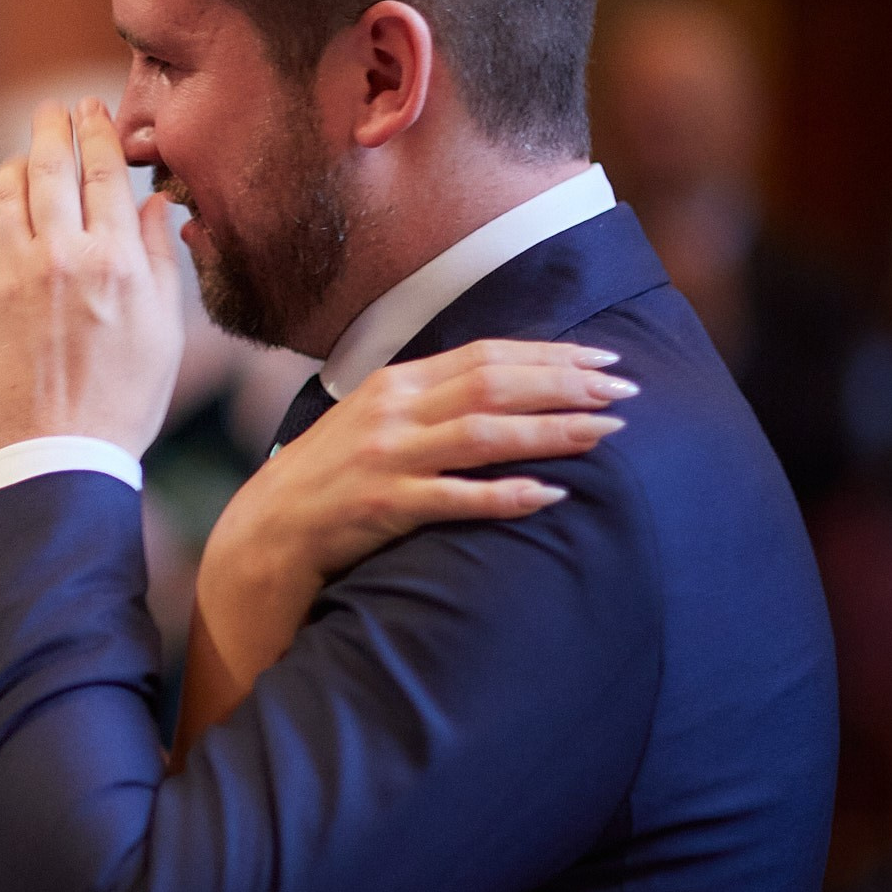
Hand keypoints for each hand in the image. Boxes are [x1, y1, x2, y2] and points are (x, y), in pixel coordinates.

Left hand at [0, 98, 184, 460]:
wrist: (53, 460)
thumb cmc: (121, 404)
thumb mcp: (165, 334)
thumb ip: (160, 261)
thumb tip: (156, 204)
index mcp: (116, 262)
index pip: (105, 172)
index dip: (97, 130)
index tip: (92, 108)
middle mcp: (61, 258)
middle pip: (51, 167)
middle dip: (52, 127)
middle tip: (53, 110)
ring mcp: (9, 277)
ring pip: (5, 193)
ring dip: (16, 165)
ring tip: (25, 158)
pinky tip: (0, 220)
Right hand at [212, 339, 633, 601]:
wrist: (265, 535)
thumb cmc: (329, 483)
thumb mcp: (373, 425)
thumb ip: (427, 405)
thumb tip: (498, 394)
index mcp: (395, 383)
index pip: (486, 356)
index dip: (550, 356)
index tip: (605, 362)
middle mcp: (393, 410)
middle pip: (493, 384)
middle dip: (566, 384)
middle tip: (626, 391)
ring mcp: (386, 457)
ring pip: (484, 432)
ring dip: (551, 430)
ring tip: (607, 432)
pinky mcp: (382, 506)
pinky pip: (455, 498)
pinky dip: (507, 494)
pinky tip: (551, 494)